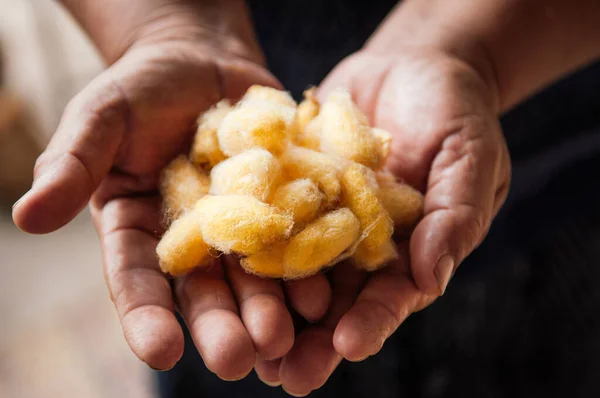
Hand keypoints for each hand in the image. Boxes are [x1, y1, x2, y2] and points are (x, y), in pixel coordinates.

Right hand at [11, 5, 332, 378]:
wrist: (202, 61)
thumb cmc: (142, 87)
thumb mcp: (101, 117)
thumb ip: (72, 164)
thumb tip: (27, 217)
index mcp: (140, 229)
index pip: (137, 279)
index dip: (146, 315)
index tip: (161, 352)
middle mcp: (192, 239)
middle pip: (204, 289)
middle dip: (220, 325)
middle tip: (238, 361)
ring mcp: (241, 224)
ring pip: (254, 275)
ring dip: (270, 308)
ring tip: (287, 337)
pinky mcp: (282, 202)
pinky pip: (296, 236)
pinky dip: (308, 263)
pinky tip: (322, 290)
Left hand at [273, 48, 510, 394]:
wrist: (413, 66)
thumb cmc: (457, 114)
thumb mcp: (470, 161)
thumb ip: (453, 218)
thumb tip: (432, 278)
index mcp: (406, 252)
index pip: (390, 297)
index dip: (372, 322)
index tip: (349, 344)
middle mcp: (356, 244)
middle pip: (334, 300)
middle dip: (311, 338)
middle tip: (285, 376)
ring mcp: (319, 215)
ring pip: (291, 269)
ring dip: (270, 306)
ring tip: (244, 343)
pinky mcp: (289, 183)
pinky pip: (265, 211)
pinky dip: (245, 237)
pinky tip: (219, 263)